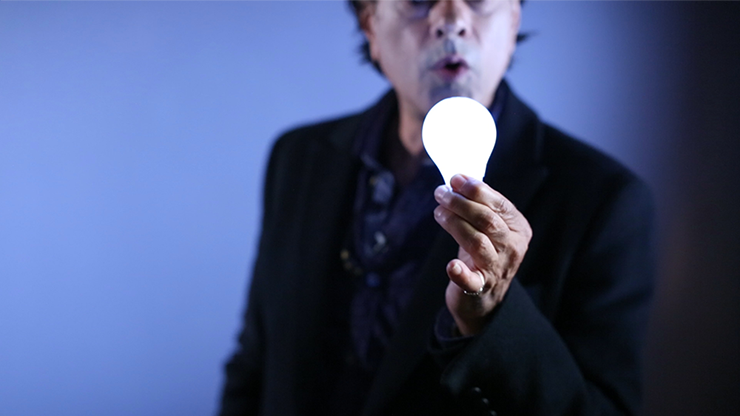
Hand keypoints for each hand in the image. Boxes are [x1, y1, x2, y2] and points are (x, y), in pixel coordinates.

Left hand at [433, 174, 531, 335]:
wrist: (485, 298)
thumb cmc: (483, 254)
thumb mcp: (489, 228)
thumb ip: (479, 205)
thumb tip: (458, 179)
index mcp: (519, 229)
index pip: (499, 204)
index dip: (476, 190)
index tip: (454, 179)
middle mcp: (513, 248)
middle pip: (487, 220)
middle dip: (461, 203)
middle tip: (441, 193)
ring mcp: (497, 269)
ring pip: (477, 241)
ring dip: (454, 223)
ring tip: (438, 212)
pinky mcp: (480, 288)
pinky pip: (471, 280)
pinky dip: (460, 273)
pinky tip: (451, 265)